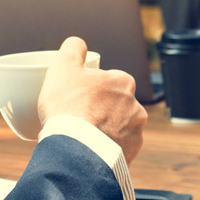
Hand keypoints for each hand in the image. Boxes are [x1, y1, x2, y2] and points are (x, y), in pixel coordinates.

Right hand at [36, 36, 148, 161]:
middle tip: (75, 118)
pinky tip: (88, 152)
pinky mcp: (130, 155)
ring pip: (116, 128)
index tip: (75, 97)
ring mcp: (135, 133)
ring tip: (80, 139)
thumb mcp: (63, 67)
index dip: (89, 88)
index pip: (106, 81)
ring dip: (102, 131)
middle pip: (112, 105)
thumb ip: (72, 49)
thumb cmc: (69, 108)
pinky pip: (116, 150)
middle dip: (98, 110)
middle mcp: (136, 107)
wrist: (76, 152)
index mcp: (124, 82)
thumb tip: (77, 44)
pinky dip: (104, 150)